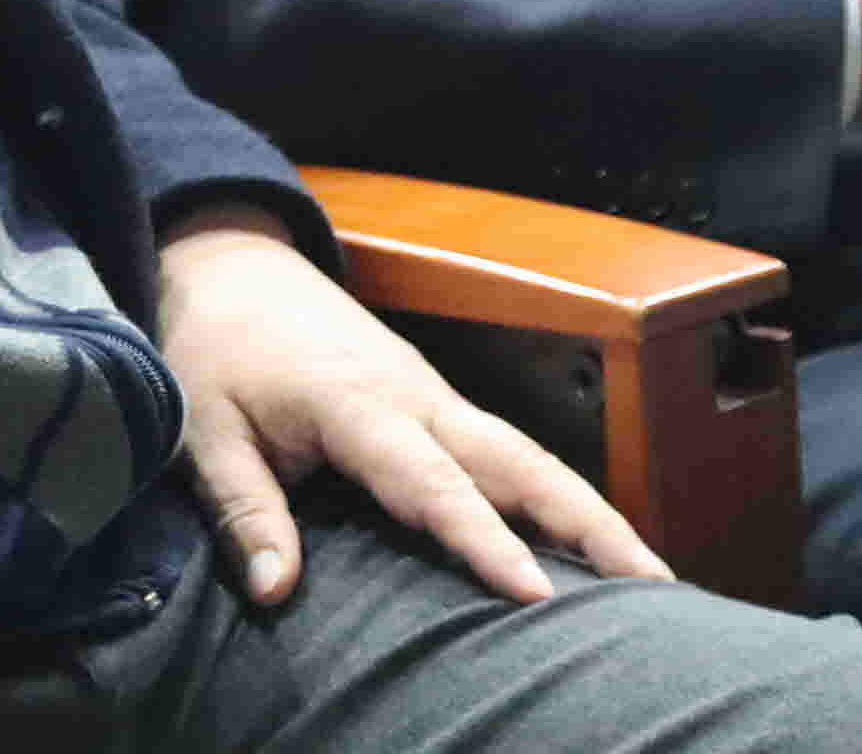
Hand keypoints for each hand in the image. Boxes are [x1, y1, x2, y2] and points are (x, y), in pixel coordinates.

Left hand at [154, 206, 663, 608]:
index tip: (534, 593)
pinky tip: (588, 544)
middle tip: (653, 587)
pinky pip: (508, 450)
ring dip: (590, 511)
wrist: (229, 267)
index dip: (484, 540)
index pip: (435, 484)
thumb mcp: (208, 431)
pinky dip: (557, 494)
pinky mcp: (437, 401)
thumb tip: (276, 592)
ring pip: (529, 454)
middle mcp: (417, 397)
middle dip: (589, 523)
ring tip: (651, 579)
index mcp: (361, 405)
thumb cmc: (215, 350)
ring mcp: (435, 395)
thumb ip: (246, 511)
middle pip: (520, 461)